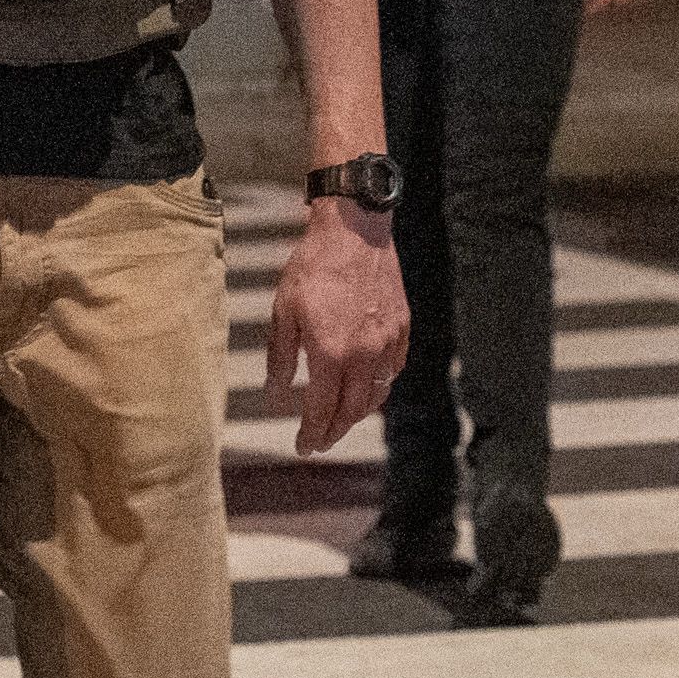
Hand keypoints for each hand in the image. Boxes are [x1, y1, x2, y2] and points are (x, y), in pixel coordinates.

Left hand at [264, 197, 410, 458]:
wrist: (353, 229)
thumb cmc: (312, 268)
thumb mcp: (283, 312)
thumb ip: (281, 360)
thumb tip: (277, 397)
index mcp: (331, 353)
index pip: (323, 411)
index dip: (311, 434)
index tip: (302, 448)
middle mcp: (364, 354)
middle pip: (352, 412)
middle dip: (334, 432)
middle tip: (319, 442)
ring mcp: (388, 342)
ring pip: (377, 395)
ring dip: (357, 414)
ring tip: (339, 419)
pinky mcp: (402, 328)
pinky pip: (393, 371)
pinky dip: (378, 387)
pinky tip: (365, 387)